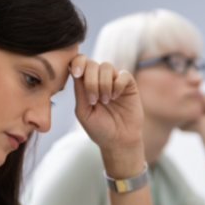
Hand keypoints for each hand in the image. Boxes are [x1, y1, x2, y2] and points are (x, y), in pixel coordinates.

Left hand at [70, 55, 144, 172]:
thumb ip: (79, 92)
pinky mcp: (129, 86)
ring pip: (106, 66)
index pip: (79, 63)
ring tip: (106, 101)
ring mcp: (115, 82)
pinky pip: (124, 75)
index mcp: (85, 84)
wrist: (119, 141)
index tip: (77, 74)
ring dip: (104, 84)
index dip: (77, 63)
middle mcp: (99, 80)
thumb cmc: (99, 129)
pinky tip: (116, 97)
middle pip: (92, 64)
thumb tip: (75, 71)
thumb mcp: (84, 112)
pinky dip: (118, 84)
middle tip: (94, 100)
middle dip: (91, 81)